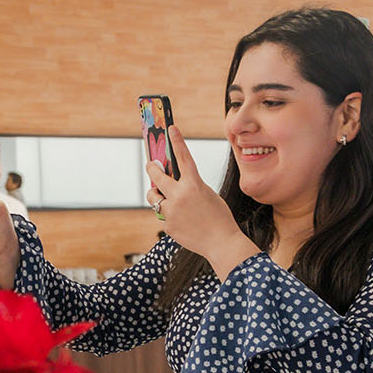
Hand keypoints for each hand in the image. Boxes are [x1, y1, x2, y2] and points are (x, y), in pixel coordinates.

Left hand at [146, 127, 258, 276]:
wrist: (221, 243)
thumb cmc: (219, 218)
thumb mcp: (208, 195)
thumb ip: (191, 187)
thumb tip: (173, 184)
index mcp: (194, 185)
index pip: (183, 157)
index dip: (177, 141)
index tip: (171, 129)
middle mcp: (179, 195)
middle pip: (156, 176)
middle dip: (152, 168)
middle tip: (151, 165)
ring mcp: (171, 211)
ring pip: (154, 197)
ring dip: (157, 195)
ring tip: (166, 199)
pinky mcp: (167, 225)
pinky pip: (163, 215)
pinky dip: (170, 216)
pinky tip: (183, 222)